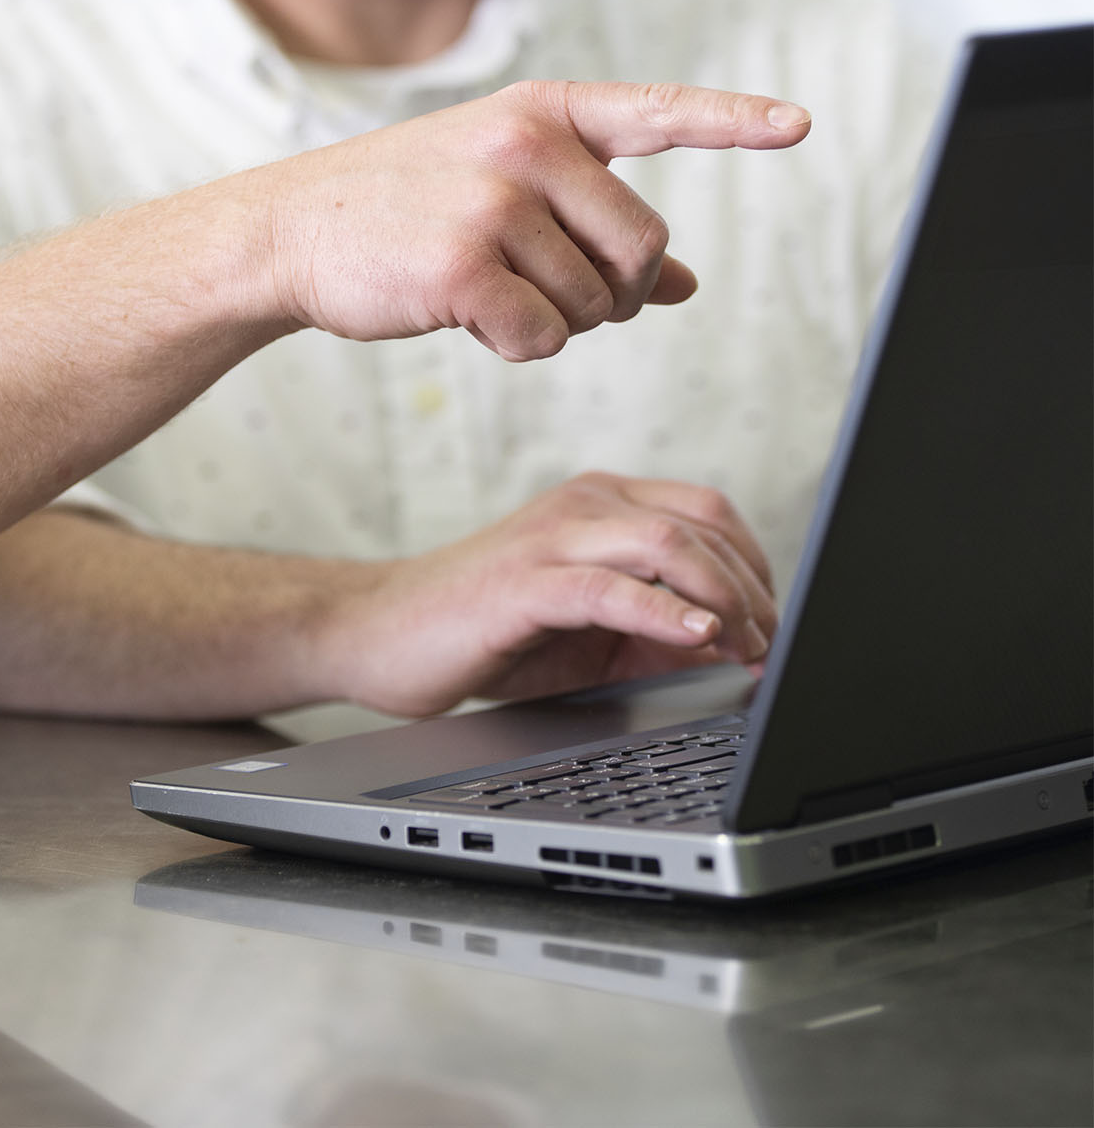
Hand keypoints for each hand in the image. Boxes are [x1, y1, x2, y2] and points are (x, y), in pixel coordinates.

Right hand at [264, 79, 810, 360]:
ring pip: (596, 305)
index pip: (658, 114)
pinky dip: (517, 348)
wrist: (291, 232)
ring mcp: (493, 202)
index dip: (733, 125)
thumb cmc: (405, 214)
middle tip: (555, 295)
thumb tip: (690, 285)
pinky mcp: (463, 265)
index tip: (798, 127)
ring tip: (490, 293)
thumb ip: (594, 228)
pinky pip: (544, 339)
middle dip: (614, 295)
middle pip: (643, 250)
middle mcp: (527, 145)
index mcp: (543, 113)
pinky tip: (467, 317)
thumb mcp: (502, 196)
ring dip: (557, 323)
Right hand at [314, 472, 776, 717]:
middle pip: (700, 523)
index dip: (756, 566)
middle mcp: (582, 505)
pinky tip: (697, 634)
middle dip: (753, 587)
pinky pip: (608, 586)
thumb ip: (656, 632)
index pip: (707, 512)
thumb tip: (736, 650)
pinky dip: (662, 610)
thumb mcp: (589, 635)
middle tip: (771, 646)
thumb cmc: (483, 633)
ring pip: (666, 542)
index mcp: (600, 505)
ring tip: (745, 644)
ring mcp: (551, 537)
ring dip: (722, 596)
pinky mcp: (523, 581)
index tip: (775, 624)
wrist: (379, 635)